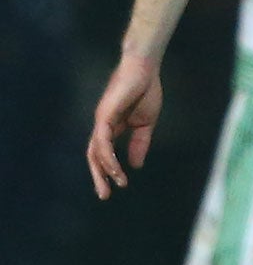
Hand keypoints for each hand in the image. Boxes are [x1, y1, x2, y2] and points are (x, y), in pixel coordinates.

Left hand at [87, 55, 162, 199]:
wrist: (144, 69)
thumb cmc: (145, 91)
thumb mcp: (146, 123)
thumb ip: (140, 143)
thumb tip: (136, 165)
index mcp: (112, 127)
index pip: (104, 153)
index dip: (109, 170)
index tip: (118, 186)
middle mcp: (102, 126)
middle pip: (94, 156)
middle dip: (99, 176)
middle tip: (105, 195)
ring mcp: (101, 121)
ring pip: (96, 152)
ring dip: (105, 170)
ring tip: (117, 183)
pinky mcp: (104, 116)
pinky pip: (102, 142)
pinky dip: (108, 157)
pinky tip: (115, 168)